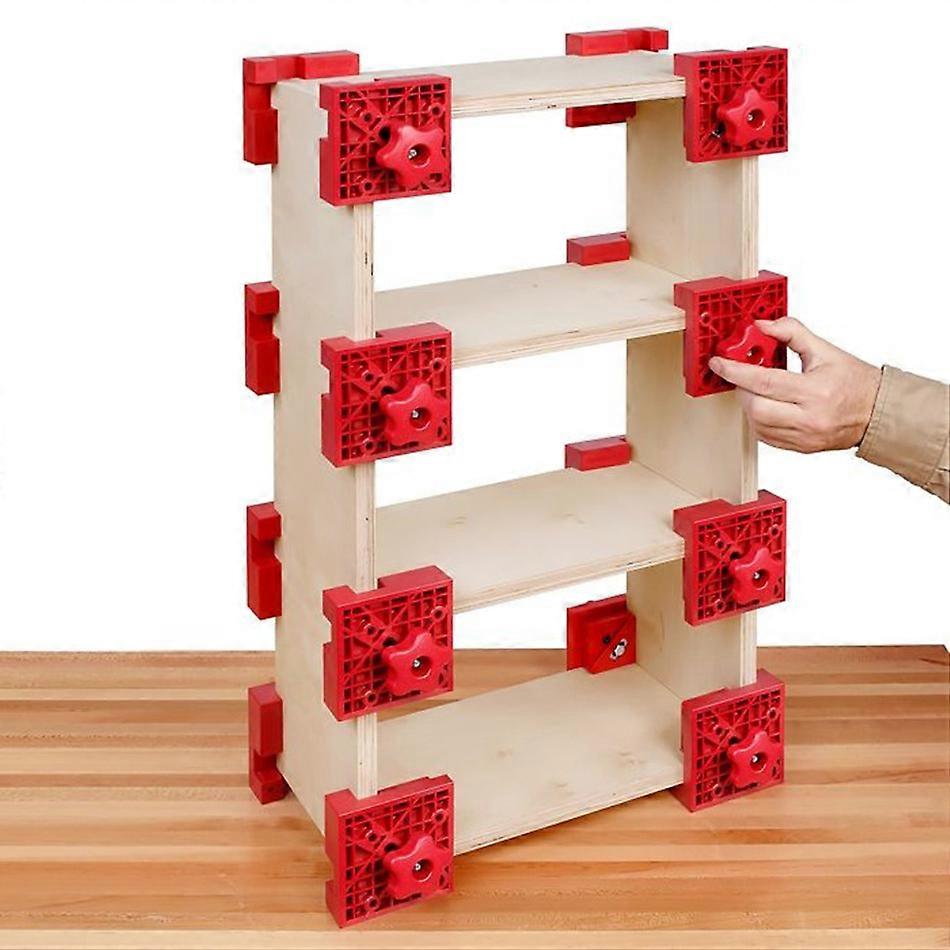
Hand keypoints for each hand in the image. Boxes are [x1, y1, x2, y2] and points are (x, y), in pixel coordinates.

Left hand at [708, 318, 881, 453]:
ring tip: (760, 391)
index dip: (736, 370)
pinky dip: (759, 421)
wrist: (878, 413)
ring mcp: (803, 437)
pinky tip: (769, 407)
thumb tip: (762, 326)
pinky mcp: (799, 448)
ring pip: (757, 425)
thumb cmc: (856, 382)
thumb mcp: (826, 350)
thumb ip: (792, 333)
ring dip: (749, 406)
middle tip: (744, 378)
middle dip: (742, 390)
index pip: (764, 381)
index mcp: (815, 391)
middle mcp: (808, 418)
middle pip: (755, 408)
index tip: (719, 363)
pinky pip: (765, 437)